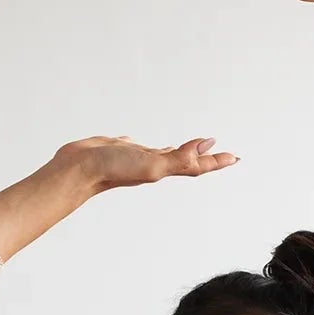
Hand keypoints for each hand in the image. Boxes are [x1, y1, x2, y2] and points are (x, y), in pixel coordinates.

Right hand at [54, 134, 238, 192]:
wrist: (79, 170)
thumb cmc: (115, 169)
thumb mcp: (154, 164)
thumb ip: (181, 158)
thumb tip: (207, 145)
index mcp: (164, 168)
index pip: (197, 165)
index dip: (216, 161)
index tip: (234, 157)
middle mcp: (154, 163)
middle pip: (186, 160)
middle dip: (203, 157)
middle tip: (219, 152)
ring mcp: (137, 157)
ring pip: (164, 153)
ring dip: (179, 150)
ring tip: (191, 147)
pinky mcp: (119, 149)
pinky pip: (140, 146)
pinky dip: (149, 145)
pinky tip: (149, 144)